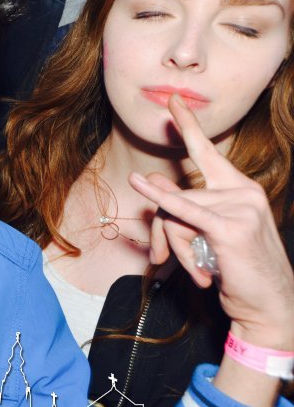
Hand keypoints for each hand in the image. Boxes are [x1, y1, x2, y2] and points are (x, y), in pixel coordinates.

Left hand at [128, 94, 293, 348]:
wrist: (268, 304)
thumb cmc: (237, 269)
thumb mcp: (206, 234)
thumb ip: (181, 206)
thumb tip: (148, 179)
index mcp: (240, 188)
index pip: (207, 152)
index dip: (189, 126)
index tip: (174, 102)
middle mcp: (243, 191)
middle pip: (174, 196)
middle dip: (163, 231)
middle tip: (162, 260)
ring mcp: (240, 207)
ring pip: (175, 215)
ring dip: (177, 249)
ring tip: (200, 271)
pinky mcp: (230, 227)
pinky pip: (184, 214)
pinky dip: (160, 202)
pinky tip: (139, 183)